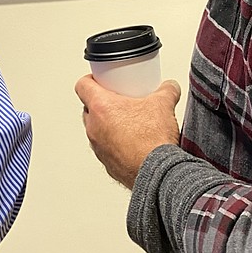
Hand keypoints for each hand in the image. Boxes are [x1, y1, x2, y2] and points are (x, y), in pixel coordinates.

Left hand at [75, 75, 180, 189]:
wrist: (158, 173)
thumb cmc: (152, 141)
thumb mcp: (163, 104)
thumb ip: (166, 90)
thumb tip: (169, 87)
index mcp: (101, 107)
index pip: (82, 86)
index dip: (89, 79)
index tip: (98, 79)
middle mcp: (94, 128)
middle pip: (87, 108)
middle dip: (100, 103)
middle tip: (117, 100)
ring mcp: (99, 148)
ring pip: (95, 130)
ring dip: (106, 125)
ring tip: (126, 122)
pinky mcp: (107, 164)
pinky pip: (105, 149)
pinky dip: (114, 144)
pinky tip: (132, 142)